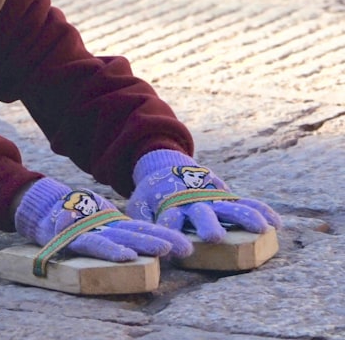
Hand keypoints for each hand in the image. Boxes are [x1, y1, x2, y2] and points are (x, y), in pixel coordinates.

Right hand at [13, 177, 191, 263]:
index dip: (165, 234)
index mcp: (114, 223)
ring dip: (144, 244)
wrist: (40, 206)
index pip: (144, 228)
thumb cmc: (71, 218)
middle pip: (138, 233)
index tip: (187, 245)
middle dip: (163, 240)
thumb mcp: (97, 221)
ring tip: (164, 250)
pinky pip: (95, 245)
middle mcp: (106, 225)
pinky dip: (110, 250)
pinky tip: (127, 257)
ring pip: (122, 238)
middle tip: (186, 248)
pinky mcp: (74, 237)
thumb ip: (115, 231)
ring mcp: (91, 229)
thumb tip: (137, 243)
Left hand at [126, 149, 281, 242]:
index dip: (172, 232)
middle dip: (208, 224)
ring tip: (260, 229)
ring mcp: (212, 198)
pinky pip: (248, 202)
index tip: (180, 249)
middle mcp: (192, 202)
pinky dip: (262, 210)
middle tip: (214, 236)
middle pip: (202, 213)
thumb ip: (143, 222)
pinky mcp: (226, 195)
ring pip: (230, 207)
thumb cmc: (151, 195)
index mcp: (169, 204)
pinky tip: (276, 224)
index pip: (169, 219)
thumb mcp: (140, 205)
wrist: (165, 166)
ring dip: (244, 217)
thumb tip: (143, 243)